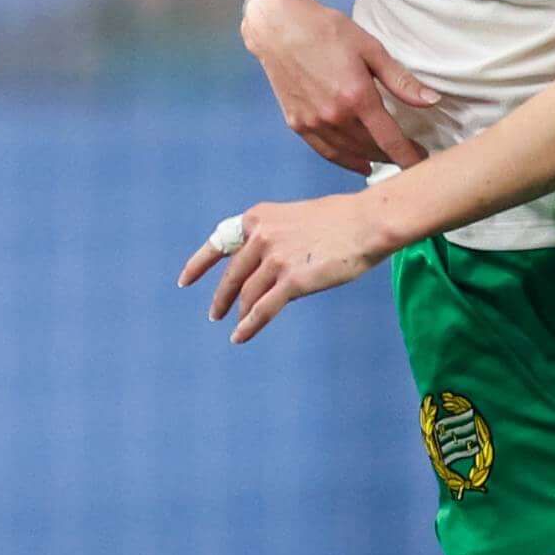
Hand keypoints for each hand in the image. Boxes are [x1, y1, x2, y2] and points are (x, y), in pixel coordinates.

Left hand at [176, 193, 395, 344]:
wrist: (369, 222)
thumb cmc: (342, 219)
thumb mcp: (296, 218)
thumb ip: (275, 237)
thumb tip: (263, 268)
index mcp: (259, 217)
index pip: (219, 242)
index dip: (199, 264)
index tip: (185, 280)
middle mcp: (261, 237)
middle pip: (233, 275)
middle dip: (221, 297)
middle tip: (214, 314)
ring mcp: (275, 259)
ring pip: (247, 294)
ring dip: (237, 312)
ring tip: (233, 325)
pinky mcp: (292, 281)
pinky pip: (263, 309)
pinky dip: (249, 325)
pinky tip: (240, 336)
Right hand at [243, 0, 440, 175]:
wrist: (279, 27)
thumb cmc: (328, 31)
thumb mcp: (370, 49)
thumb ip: (400, 80)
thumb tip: (432, 101)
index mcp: (357, 97)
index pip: (390, 140)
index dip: (409, 156)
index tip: (422, 161)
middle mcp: (334, 116)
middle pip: (371, 148)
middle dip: (393, 154)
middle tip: (410, 153)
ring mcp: (313, 123)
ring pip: (349, 153)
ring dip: (371, 158)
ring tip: (387, 157)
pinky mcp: (296, 123)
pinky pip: (326, 151)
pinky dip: (345, 160)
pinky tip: (359, 162)